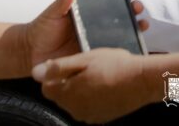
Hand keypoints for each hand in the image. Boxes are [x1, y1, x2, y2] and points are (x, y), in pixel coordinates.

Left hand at [23, 0, 148, 68]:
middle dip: (133, 9)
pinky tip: (134, 44)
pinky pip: (110, 51)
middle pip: (119, 15)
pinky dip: (124, 47)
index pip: (109, 0)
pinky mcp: (93, 56)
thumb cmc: (42, 29)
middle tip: (138, 6)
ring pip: (120, 32)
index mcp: (87, 12)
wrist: (32, 54)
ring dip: (134, 26)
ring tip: (143, 23)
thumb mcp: (52, 13)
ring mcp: (95, 40)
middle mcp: (94, 25)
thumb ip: (62, 1)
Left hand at [34, 48, 153, 122]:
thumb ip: (58, 67)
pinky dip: (93, 97)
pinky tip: (106, 85)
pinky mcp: (101, 118)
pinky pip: (89, 107)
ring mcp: (89, 116)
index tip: (71, 63)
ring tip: (99, 75)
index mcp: (67, 94)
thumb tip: (35, 72)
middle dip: (68, 81)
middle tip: (88, 67)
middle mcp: (75, 110)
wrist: (143, 81)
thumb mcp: (85, 59)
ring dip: (81, 89)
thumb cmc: (115, 65)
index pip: (47, 87)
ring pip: (75, 101)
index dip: (56, 73)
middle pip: (61, 95)